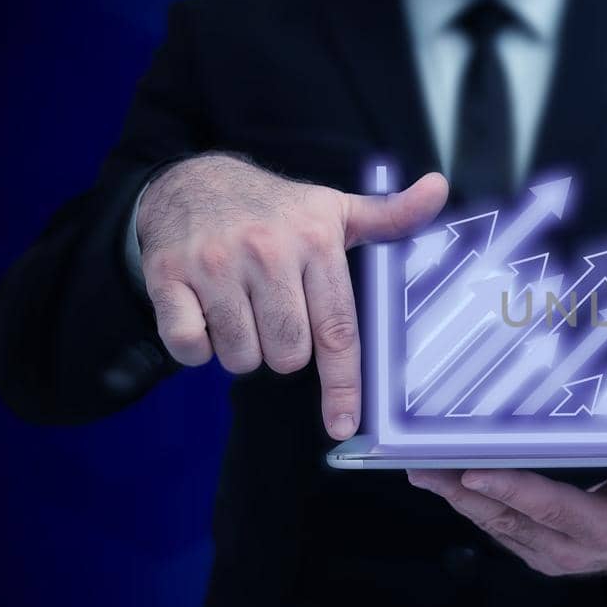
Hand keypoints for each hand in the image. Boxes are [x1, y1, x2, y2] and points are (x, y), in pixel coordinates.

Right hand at [137, 153, 447, 438]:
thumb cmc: (275, 209)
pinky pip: (189, 347)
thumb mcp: (334, 209)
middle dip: (284, 352)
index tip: (343, 425)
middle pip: (287, 354)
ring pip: (240, 357)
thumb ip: (390, 215)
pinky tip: (204, 315)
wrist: (190, 181)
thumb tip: (438, 189)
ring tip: (241, 311)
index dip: (343, 384)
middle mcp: (267, 252)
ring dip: (242, 349)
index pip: (338, 329)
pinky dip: (196, 347)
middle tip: (275, 318)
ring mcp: (214, 264)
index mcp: (316, 242)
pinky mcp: (168, 276)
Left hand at [407, 466, 606, 576]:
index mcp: (601, 531)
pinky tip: (442, 480)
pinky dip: (467, 502)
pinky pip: (493, 526)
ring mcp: (544, 552)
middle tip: (426, 466)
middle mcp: (565, 547)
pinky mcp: (529, 548)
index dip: (513, 491)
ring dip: (455, 498)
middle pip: (507, 518)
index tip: (475, 473)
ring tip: (421, 469)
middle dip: (463, 493)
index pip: (552, 508)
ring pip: (492, 524)